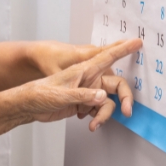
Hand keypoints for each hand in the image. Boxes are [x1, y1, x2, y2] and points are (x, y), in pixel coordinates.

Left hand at [20, 38, 140, 130]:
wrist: (27, 106)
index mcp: (82, 69)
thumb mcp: (60, 94)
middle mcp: (88, 79)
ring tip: (95, 123)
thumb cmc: (39, 93)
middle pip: (115, 85)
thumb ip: (81, 95)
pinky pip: (99, 109)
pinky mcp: (82, 102)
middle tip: (127, 111)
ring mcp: (86, 91)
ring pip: (107, 101)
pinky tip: (88, 122)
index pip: (107, 56)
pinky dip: (97, 117)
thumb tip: (103, 98)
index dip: (123, 49)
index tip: (138, 42)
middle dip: (124, 98)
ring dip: (105, 113)